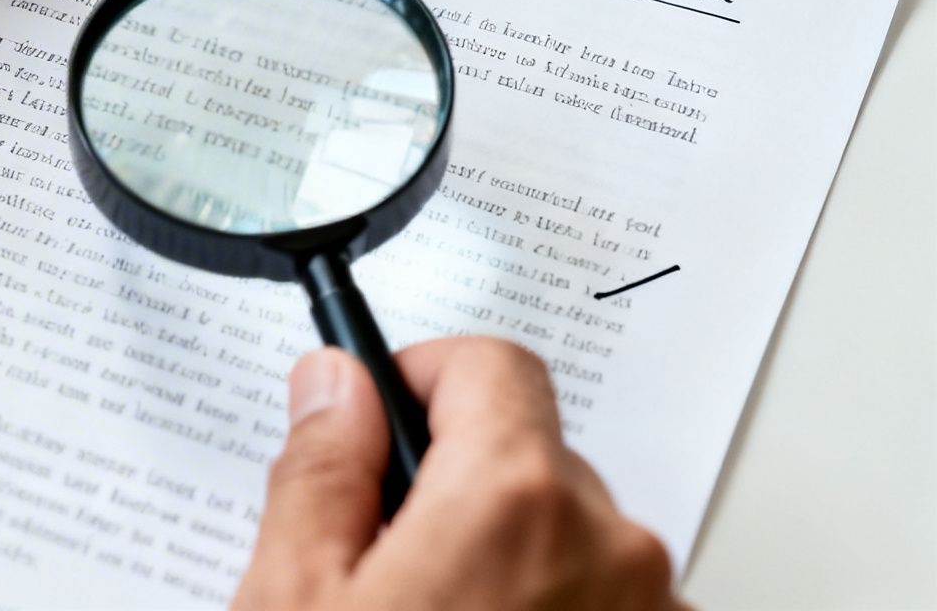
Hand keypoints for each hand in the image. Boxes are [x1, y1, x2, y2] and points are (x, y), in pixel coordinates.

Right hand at [236, 337, 682, 610]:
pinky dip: (557, 606)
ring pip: (571, 534)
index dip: (422, 379)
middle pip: (530, 454)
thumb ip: (318, 473)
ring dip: (513, 556)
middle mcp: (612, 547)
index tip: (379, 420)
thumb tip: (333, 384)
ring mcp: (653, 608)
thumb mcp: (296, 598)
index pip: (490, 363)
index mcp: (513, 503)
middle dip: (459, 486)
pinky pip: (609, 596)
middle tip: (387, 562)